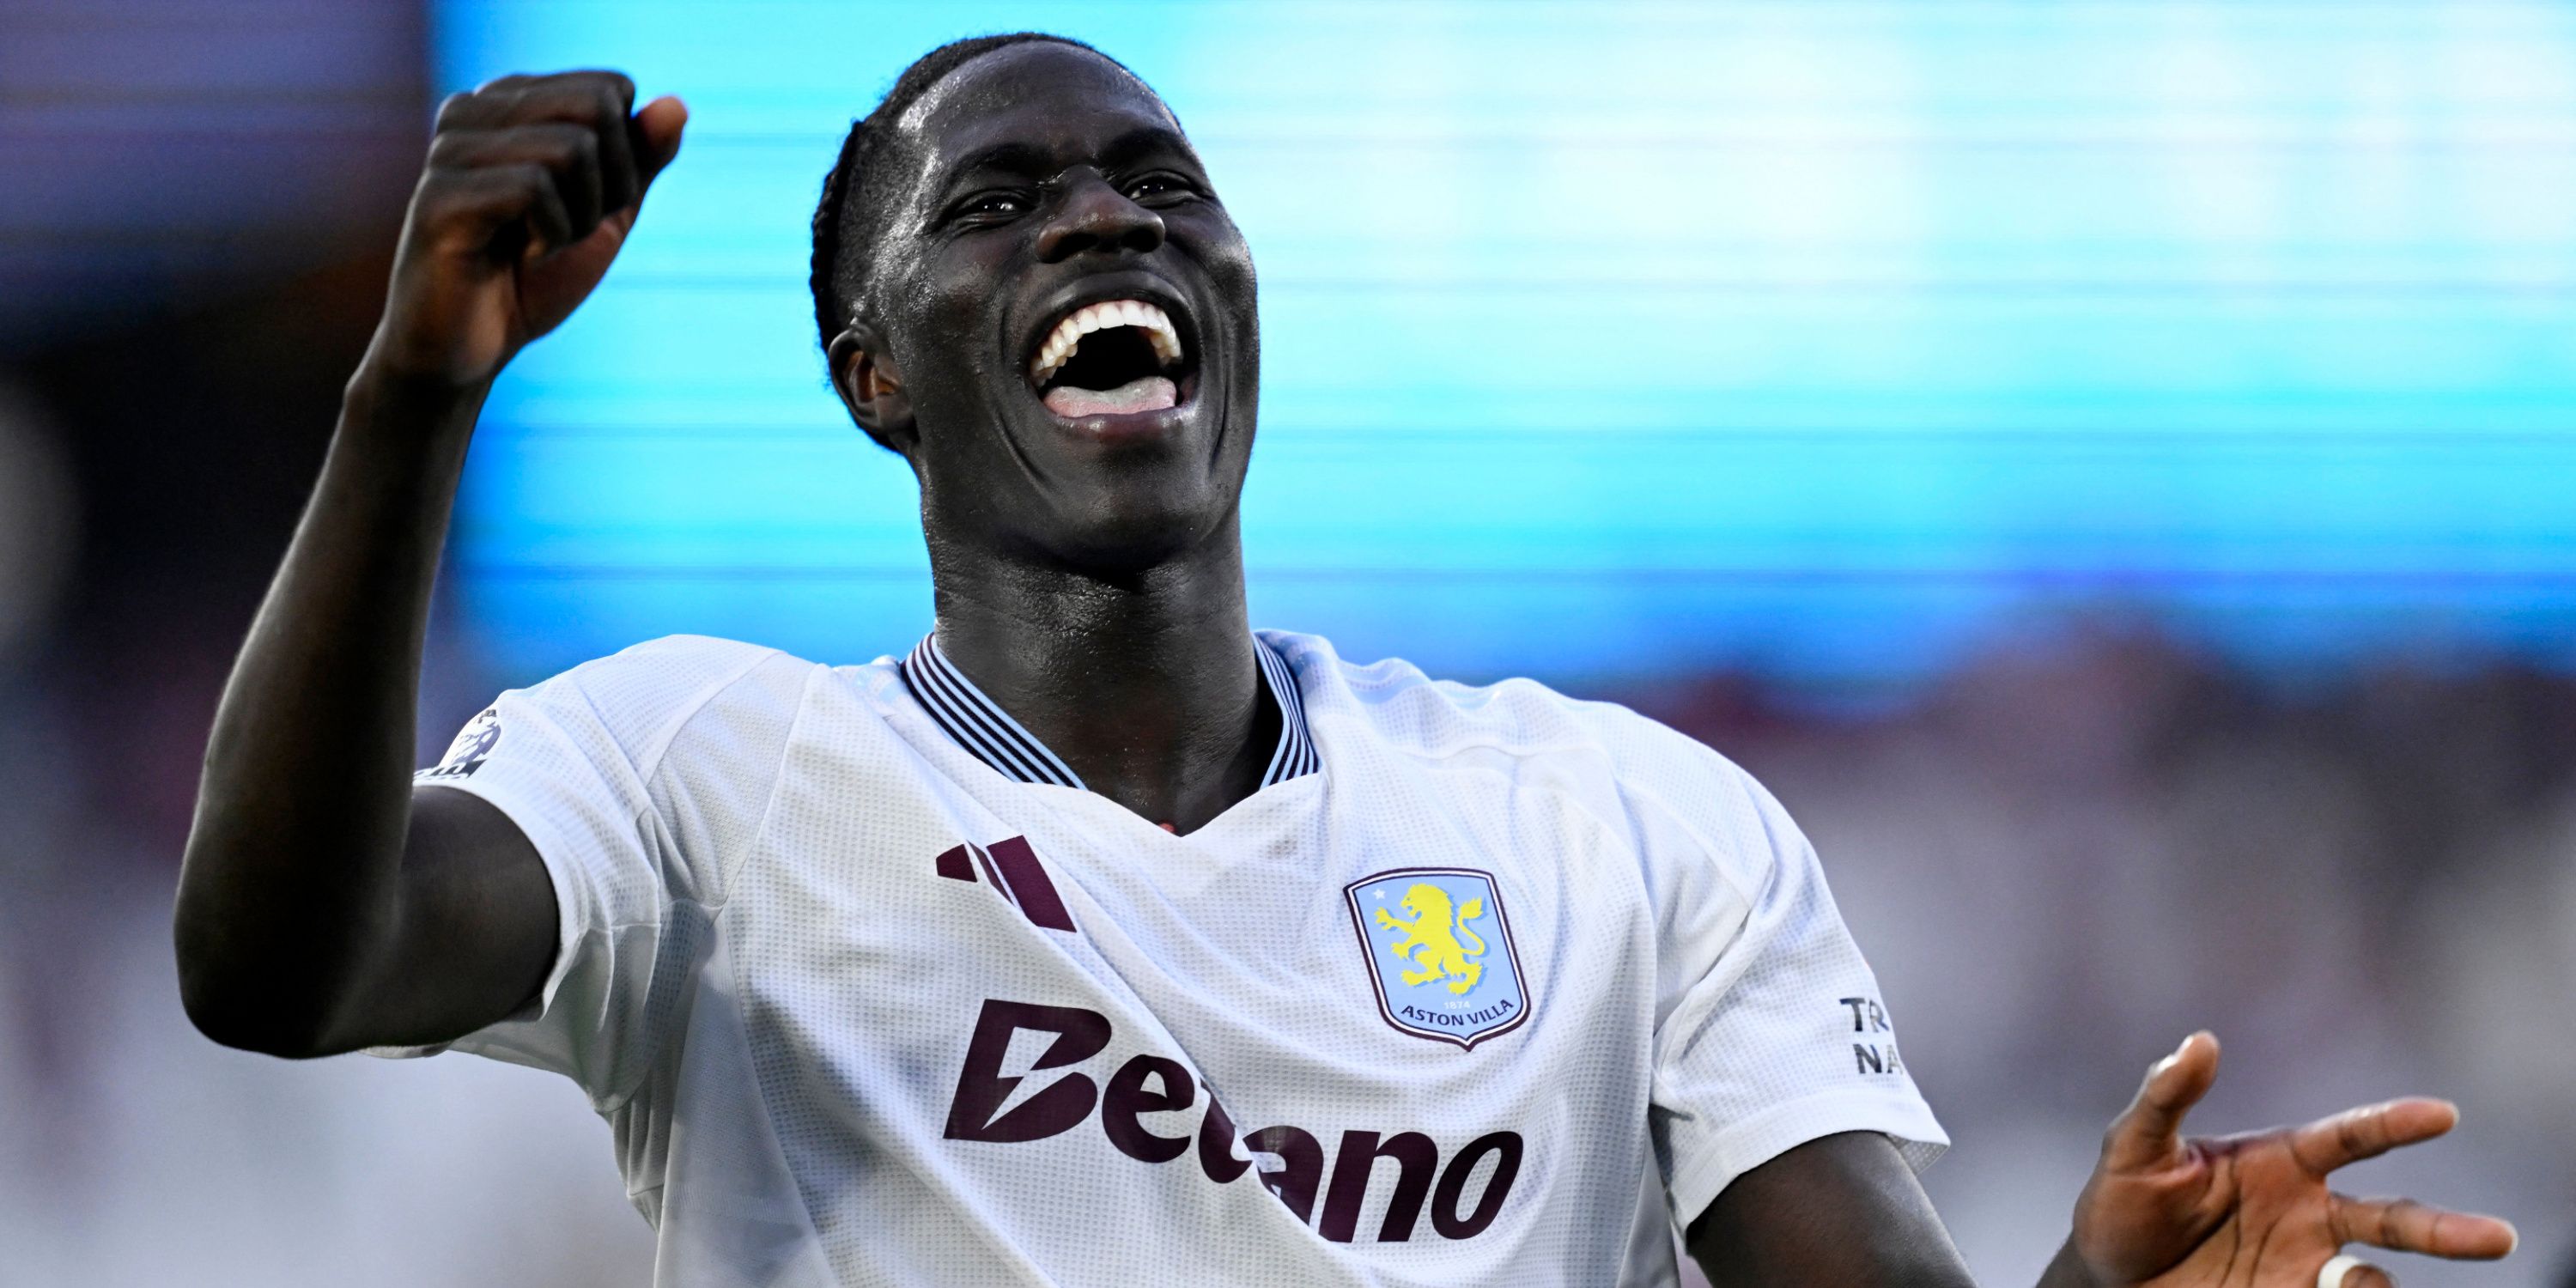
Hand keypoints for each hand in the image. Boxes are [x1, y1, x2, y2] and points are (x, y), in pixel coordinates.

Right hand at [363, 71, 686, 389]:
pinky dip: (554, 236)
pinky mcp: (439, 195)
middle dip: (612, 182)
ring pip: (571, 148)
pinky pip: (536, 187)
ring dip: (581, 217)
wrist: (470, 350)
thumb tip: (679, 106)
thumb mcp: (607, 213)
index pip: (610, 89)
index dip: (627, 158)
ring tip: (538, 246)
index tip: (589, 204)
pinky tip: (521, 256)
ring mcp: (449, 148)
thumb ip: (641, 159)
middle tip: (572, 228)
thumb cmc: (532, 278)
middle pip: (593, 106)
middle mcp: (471, 109)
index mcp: (508, 100)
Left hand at [2053, 1033, 2516, 1287]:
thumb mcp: (2133, 1149)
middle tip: (2499, 1238)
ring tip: (2343, 1279)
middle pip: (2394, 1217)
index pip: (2351, 1137)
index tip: (2442, 1114)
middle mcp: (2309, 1212)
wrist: (2108, 1281)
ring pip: (2372, 1273)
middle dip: (2447, 1230)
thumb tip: (2200, 1041)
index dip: (2395, 1124)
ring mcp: (2305, 1263)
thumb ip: (2167, 1097)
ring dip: (2373, 1283)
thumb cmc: (2121, 1207)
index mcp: (2281, 1162)